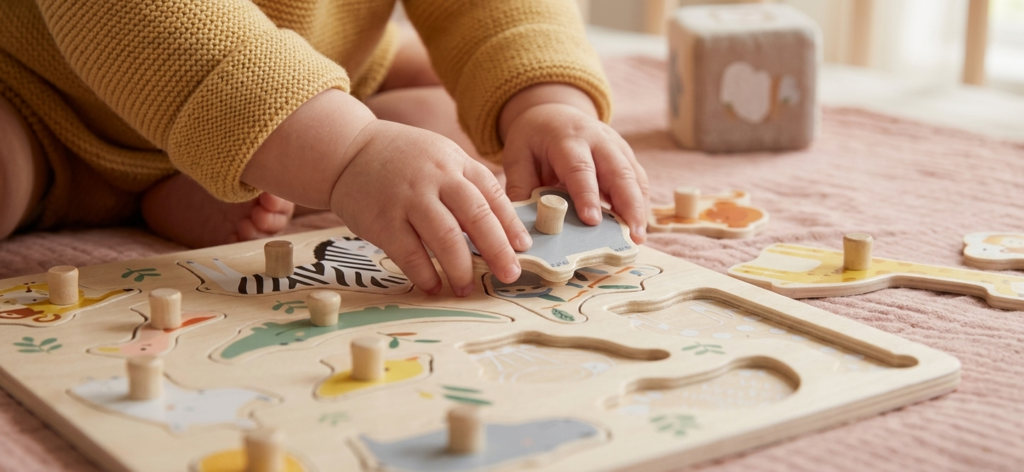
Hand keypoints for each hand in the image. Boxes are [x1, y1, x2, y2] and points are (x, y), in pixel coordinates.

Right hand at [330, 120, 531, 295]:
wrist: (348, 149)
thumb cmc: (402, 160)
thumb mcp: (440, 159)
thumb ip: (466, 187)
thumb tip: (499, 230)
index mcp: (455, 163)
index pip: (492, 195)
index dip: (510, 224)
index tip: (523, 248)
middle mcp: (436, 178)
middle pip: (476, 216)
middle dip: (497, 250)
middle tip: (509, 275)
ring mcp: (409, 198)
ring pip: (445, 238)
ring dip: (461, 268)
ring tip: (466, 288)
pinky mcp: (383, 219)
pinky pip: (410, 253)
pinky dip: (424, 274)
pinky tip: (433, 286)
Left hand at [500, 84, 648, 243]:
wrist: (552, 113)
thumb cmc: (533, 139)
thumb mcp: (517, 157)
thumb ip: (520, 188)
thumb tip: (520, 227)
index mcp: (567, 139)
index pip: (580, 168)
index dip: (587, 194)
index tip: (592, 220)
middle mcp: (598, 140)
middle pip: (619, 172)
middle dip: (628, 204)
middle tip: (632, 235)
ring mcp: (616, 146)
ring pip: (634, 177)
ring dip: (639, 208)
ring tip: (638, 237)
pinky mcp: (626, 156)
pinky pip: (639, 180)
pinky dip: (641, 203)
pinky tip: (638, 226)